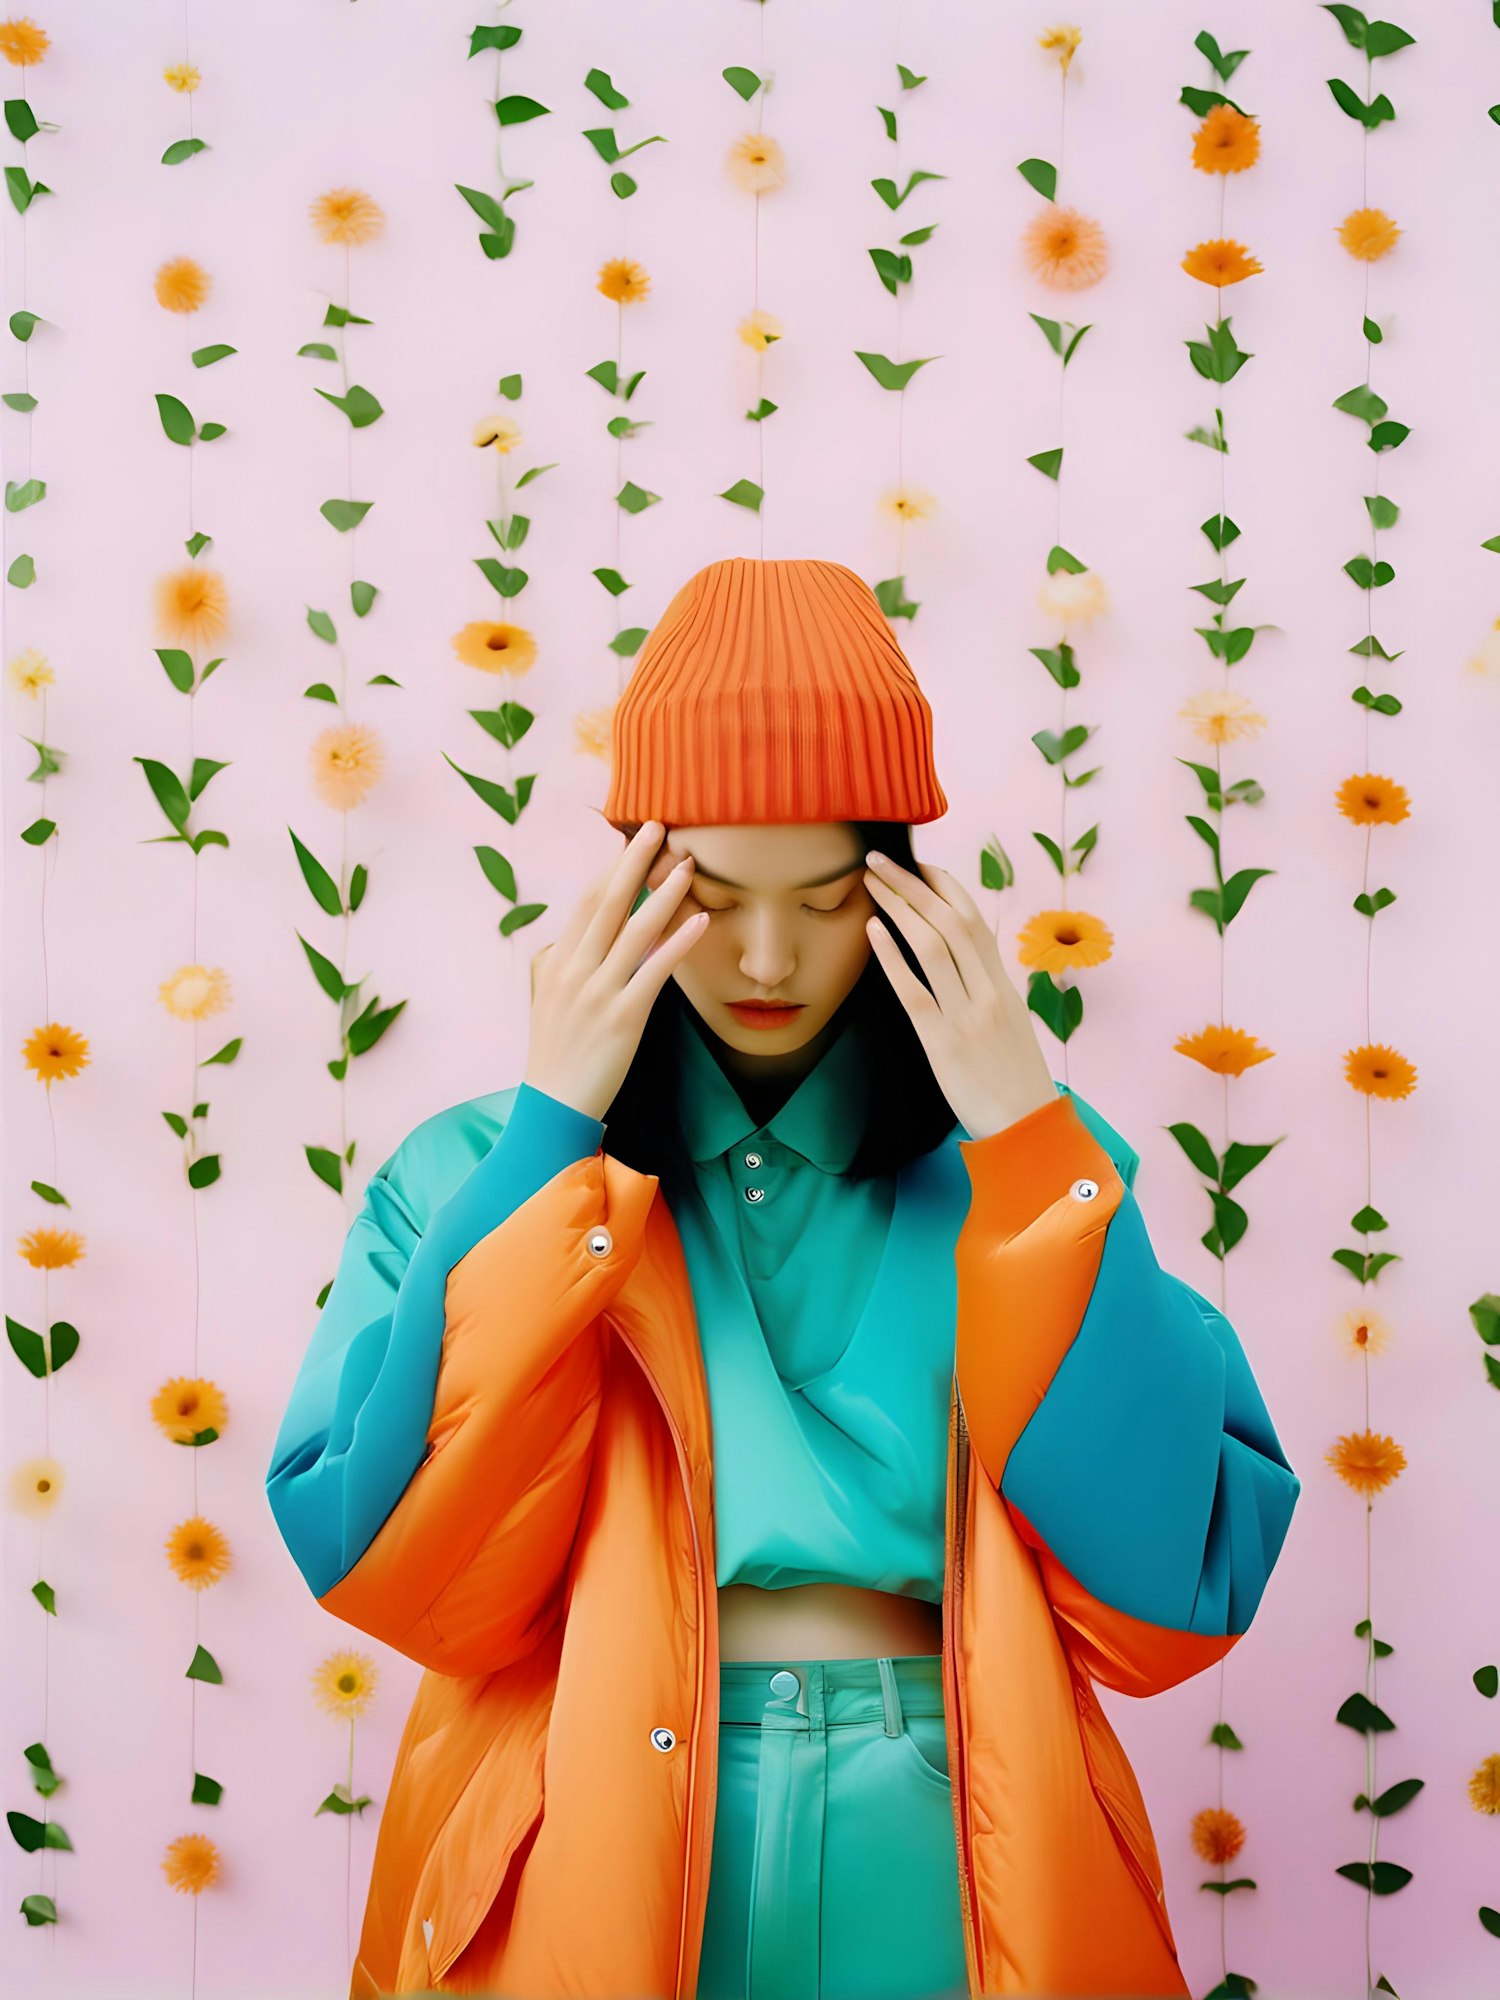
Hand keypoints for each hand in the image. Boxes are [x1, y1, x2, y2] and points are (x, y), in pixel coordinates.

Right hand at [525, 822, 706, 1123]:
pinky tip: (701, 921)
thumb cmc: (557, 1054)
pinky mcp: (623, 1018)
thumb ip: (564, 965)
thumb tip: (576, 938)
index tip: (633, 839)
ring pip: (634, 929)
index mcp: (559, 961)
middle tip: (659, 826)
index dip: (611, 867)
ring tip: (688, 865)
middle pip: (608, 901)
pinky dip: (678, 942)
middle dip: (634, 860)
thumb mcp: (549, 1000)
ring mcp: (597, 992)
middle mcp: (575, 969)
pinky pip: (654, 971)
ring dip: (664, 893)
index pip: (587, 901)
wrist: (553, 1105)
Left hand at [862, 852, 1057, 1140]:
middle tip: (879, 857)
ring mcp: (966, 1016)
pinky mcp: (944, 1043)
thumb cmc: (1016, 1085)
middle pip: (950, 921)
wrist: (1029, 1132)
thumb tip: (966, 971)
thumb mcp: (1011, 1029)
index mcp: (1004, 987)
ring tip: (869, 881)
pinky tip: (871, 931)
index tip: (920, 864)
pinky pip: (915, 991)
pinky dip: (892, 957)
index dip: (947, 888)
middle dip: (913, 883)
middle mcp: (987, 993)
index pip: (975, 922)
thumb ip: (988, 996)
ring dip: (899, 907)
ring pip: (932, 946)